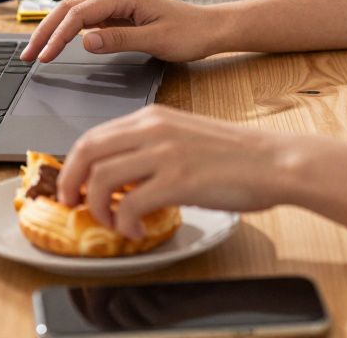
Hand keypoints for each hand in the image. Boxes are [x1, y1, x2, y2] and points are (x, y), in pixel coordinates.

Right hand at [19, 0, 225, 62]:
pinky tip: (57, 45)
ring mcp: (116, 3)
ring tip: (36, 51)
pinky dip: (67, 32)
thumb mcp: (155, 40)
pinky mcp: (118, 14)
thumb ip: (118, 40)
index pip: (79, 15)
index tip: (44, 56)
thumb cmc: (190, 33)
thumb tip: (85, 42)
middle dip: (45, 32)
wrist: (210, 28)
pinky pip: (86, 20)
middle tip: (28, 55)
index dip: (57, 36)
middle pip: (69, 10)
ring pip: (74, 14)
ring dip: (53, 31)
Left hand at [57, 105, 288, 238]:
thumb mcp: (184, 137)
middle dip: (70, 183)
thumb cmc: (237, 156)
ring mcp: (165, 153)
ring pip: (102, 178)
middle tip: (73, 205)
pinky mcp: (178, 180)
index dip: (74, 165)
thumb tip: (120, 175)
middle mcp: (153, 129)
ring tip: (112, 222)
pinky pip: (130, 204)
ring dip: (98, 207)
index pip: (94, 136)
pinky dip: (125, 222)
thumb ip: (150, 148)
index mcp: (153, 117)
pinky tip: (137, 229)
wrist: (276, 162)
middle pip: (87, 152)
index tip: (72, 185)